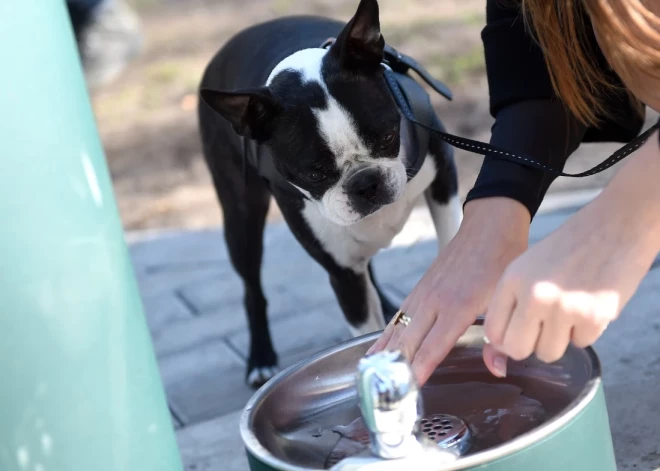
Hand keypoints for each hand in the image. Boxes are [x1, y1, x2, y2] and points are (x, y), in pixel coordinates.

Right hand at [367, 198, 529, 385]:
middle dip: (397, 366)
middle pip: (409, 340)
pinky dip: (386, 334)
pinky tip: (378, 348)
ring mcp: (423, 294)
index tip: (408, 387)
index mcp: (458, 306)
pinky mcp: (419, 288)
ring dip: (386, 352)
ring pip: (399, 328)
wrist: (489, 228)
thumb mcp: (506, 300)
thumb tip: (497, 368)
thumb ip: (499, 338)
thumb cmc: (501, 261)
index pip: (433, 345)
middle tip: (385, 391)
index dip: (420, 367)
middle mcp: (434, 301)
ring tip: (371, 374)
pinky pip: (398, 316)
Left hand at [483, 188, 659, 375]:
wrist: (616, 225)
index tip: (515, 335)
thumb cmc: (570, 247)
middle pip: (517, 349)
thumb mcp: (529, 266)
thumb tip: (498, 349)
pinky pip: (581, 344)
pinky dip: (587, 331)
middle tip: (543, 331)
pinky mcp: (594, 316)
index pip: (493, 331)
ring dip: (560, 339)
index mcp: (512, 279)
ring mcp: (564, 307)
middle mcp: (534, 295)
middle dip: (529, 346)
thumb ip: (513, 300)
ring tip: (570, 312)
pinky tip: (591, 304)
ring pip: (549, 352)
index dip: (503, 340)